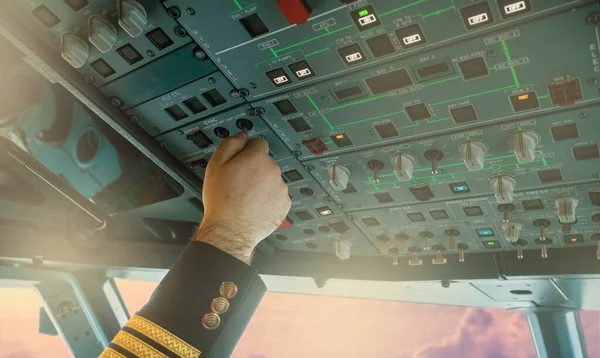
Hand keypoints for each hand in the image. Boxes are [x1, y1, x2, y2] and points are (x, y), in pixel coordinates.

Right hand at [194, 133, 290, 262]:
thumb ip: (230, 144)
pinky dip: (270, 197)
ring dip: (264, 183)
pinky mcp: (285, 204)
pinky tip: (256, 204)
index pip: (259, 143)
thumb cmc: (221, 200)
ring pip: (273, 178)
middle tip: (241, 181)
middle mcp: (273, 171)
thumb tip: (242, 136)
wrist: (230, 230)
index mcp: (257, 158)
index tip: (241, 161)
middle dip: (256, 168)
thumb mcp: (215, 165)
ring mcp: (281, 188)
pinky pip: (278, 194)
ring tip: (248, 195)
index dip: (248, 151)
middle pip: (266, 162)